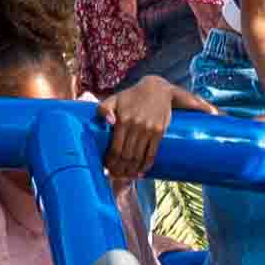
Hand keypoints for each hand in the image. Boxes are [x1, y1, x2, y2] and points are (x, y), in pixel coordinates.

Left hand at [101, 72, 176, 189]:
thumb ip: (104, 108)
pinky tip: (141, 173)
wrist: (157, 89)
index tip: (108, 169)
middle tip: (116, 176)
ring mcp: (149, 129)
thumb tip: (109, 122)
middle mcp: (136, 125)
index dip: (111, 162)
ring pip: (139, 157)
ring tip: (126, 176)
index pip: (116, 148)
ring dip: (132, 171)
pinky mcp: (159, 132)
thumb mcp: (114, 98)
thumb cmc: (131, 96)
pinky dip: (146, 166)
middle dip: (120, 169)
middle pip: (127, 156)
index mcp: (123, 119)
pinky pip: (152, 153)